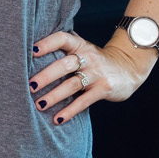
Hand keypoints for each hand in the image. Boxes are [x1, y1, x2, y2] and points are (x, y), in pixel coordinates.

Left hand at [28, 30, 153, 124]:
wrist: (129, 68)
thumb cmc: (95, 60)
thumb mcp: (83, 49)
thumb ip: (64, 48)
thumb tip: (30, 51)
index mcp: (79, 44)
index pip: (62, 38)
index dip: (47, 43)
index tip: (31, 50)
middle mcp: (88, 57)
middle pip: (64, 65)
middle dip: (45, 76)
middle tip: (29, 86)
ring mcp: (97, 73)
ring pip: (72, 85)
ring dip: (54, 96)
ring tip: (39, 104)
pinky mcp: (104, 89)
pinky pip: (84, 102)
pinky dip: (70, 111)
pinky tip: (57, 119)